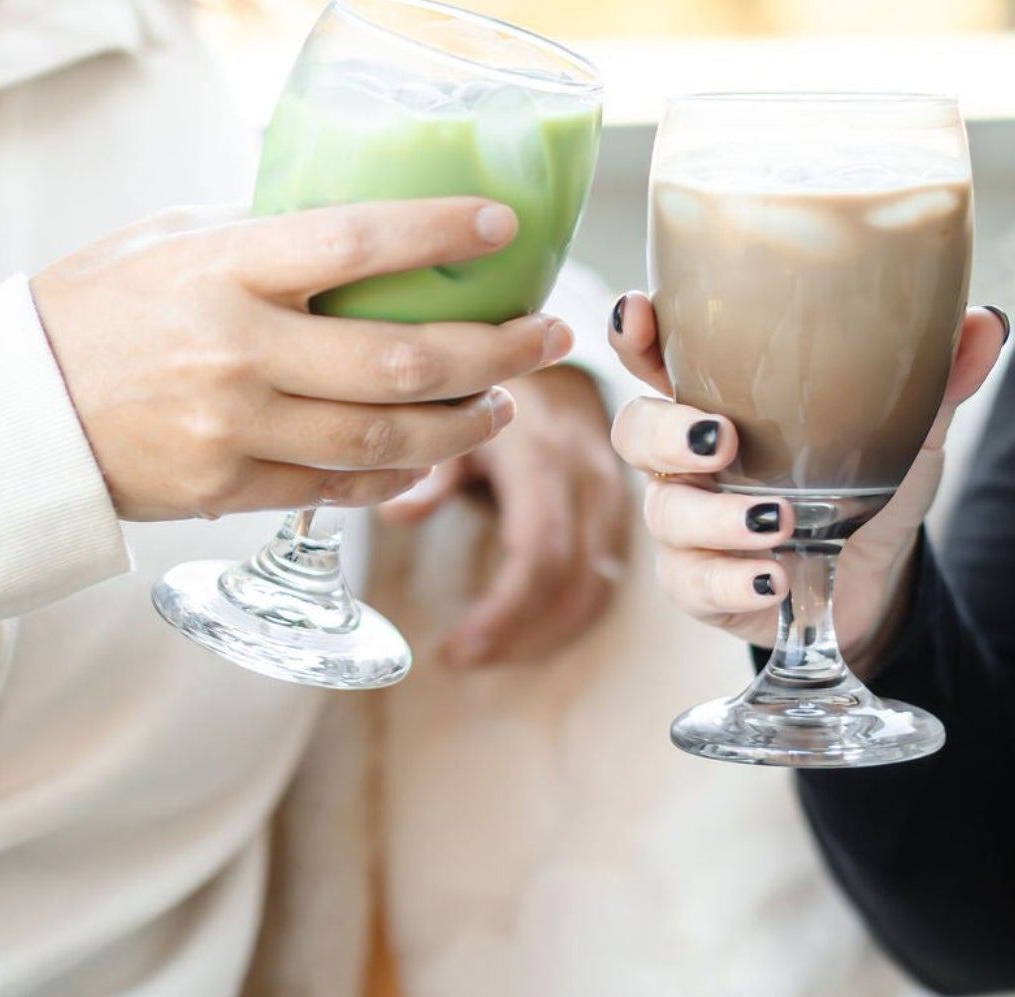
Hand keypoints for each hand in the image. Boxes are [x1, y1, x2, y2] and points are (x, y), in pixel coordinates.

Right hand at [31, 199, 573, 521]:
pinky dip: (401, 469)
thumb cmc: (90, 308)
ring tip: (507, 400)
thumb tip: (360, 219)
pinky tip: (438, 448)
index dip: (441, 232)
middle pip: (403, 358)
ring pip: (388, 436)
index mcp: (222, 267)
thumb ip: (262, 231)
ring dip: (467, 422)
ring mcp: (236, 429)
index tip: (505, 224)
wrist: (9, 414)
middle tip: (548, 334)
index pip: (357, 242)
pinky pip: (342, 484)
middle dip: (497, 349)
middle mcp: (237, 351)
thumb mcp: (168, 238)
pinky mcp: (230, 490)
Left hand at [379, 365, 630, 666]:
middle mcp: (589, 483)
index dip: (505, 612)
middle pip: (573, 585)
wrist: (566, 354)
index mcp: (546, 460)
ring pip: (595, 591)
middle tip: (462, 660)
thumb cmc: (504, 385)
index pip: (541, 555)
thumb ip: (435, 469)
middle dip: (520, 636)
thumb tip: (395, 517)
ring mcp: (612, 500)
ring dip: (545, 636)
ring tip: (487, 654)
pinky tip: (525, 633)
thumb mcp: (462, 413)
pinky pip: (605, 580)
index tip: (459, 647)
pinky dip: (566, 618)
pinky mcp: (619, 515)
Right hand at [606, 293, 1008, 658]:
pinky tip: (774, 580)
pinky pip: (691, 583)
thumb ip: (937, 376)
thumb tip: (988, 322)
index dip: (633, 331)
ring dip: (717, 517)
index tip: (639, 312)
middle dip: (665, 430)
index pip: (654, 351)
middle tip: (722, 437)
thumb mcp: (907, 427)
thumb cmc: (868, 480)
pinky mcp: (698, 585)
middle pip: (634, 429)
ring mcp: (687, 522)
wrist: (875, 578)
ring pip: (665, 512)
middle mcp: (688, 454)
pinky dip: (732, 582)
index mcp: (720, 394)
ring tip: (781, 522)